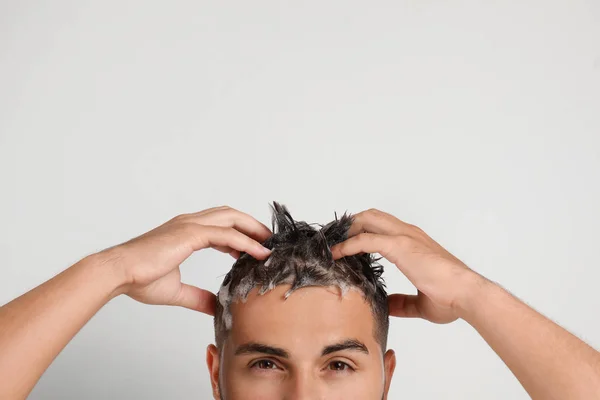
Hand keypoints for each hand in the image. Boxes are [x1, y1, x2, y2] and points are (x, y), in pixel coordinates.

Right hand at [99, 206, 271, 314]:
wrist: (117, 273)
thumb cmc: (138, 278)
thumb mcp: (176, 290)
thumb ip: (197, 297)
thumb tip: (214, 306)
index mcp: (184, 231)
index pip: (220, 224)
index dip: (240, 233)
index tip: (254, 248)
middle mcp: (189, 222)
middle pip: (230, 215)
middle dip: (252, 225)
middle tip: (269, 242)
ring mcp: (189, 225)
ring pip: (232, 219)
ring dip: (254, 230)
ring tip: (270, 245)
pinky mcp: (190, 234)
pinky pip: (226, 234)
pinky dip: (245, 242)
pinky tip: (258, 253)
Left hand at [330, 209, 483, 323]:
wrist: (467, 294)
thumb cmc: (451, 297)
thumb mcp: (420, 303)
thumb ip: (402, 302)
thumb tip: (388, 305)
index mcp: (415, 242)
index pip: (384, 226)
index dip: (363, 230)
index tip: (347, 242)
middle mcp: (409, 234)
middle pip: (372, 216)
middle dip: (351, 224)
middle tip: (335, 240)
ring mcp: (405, 237)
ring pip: (367, 219)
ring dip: (347, 230)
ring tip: (332, 243)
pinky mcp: (400, 246)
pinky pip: (366, 239)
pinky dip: (348, 245)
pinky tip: (337, 254)